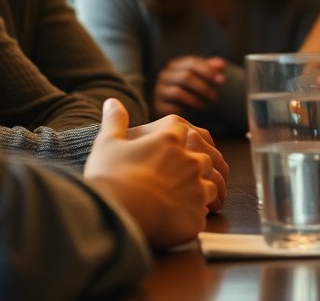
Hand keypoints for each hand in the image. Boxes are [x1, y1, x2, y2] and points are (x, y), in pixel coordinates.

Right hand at [84, 98, 218, 248]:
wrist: (116, 212)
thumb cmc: (110, 175)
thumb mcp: (108, 142)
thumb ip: (115, 120)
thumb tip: (112, 101)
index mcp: (170, 139)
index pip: (184, 131)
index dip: (178, 139)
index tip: (170, 147)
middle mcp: (190, 160)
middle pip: (205, 158)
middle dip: (196, 165)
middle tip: (180, 176)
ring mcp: (197, 187)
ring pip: (211, 185)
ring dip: (201, 190)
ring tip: (184, 199)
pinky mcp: (196, 214)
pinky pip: (203, 213)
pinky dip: (194, 214)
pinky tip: (181, 219)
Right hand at [153, 55, 225, 117]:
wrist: (172, 107)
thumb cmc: (190, 89)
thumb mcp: (201, 77)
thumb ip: (211, 69)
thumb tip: (222, 64)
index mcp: (175, 65)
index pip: (192, 62)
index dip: (208, 70)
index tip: (222, 81)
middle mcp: (164, 75)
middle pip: (185, 76)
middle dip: (203, 87)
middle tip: (215, 96)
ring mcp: (159, 90)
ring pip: (178, 92)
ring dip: (194, 99)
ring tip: (204, 105)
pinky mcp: (158, 106)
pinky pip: (171, 107)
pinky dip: (184, 110)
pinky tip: (191, 112)